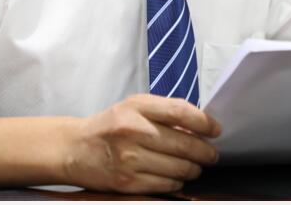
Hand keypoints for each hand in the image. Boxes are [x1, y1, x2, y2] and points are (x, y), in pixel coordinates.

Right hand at [68, 94, 220, 193]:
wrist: (75, 149)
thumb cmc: (110, 125)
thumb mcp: (134, 107)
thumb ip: (164, 112)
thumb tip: (199, 126)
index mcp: (137, 108)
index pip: (181, 112)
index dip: (204, 123)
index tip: (215, 130)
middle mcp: (133, 131)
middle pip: (184, 144)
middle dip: (205, 152)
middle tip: (211, 155)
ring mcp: (130, 158)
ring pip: (179, 168)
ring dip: (193, 169)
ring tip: (194, 167)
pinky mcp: (127, 182)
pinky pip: (165, 185)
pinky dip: (177, 182)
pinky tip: (176, 177)